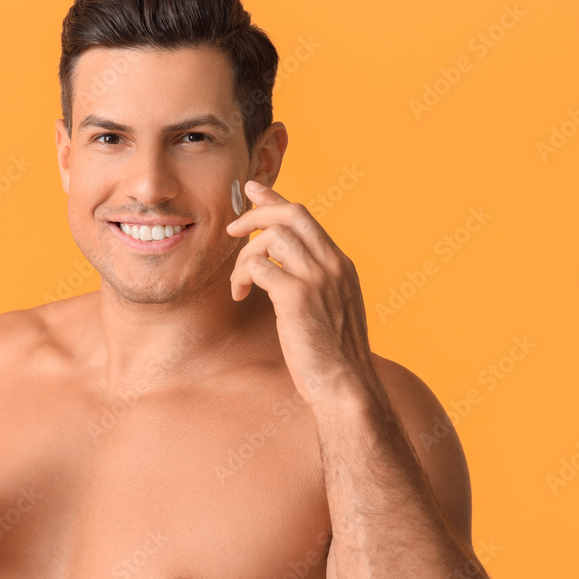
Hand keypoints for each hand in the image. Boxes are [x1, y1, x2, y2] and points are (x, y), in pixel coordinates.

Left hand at [226, 180, 373, 405]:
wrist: (347, 387)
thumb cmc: (335, 359)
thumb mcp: (332, 312)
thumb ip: (316, 286)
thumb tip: (284, 273)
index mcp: (342, 266)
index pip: (306, 217)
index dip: (275, 200)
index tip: (252, 191)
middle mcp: (333, 264)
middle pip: (291, 214)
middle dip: (256, 214)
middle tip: (232, 229)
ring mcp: (317, 278)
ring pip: (271, 238)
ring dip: (244, 257)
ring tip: (239, 284)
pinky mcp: (297, 296)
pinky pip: (258, 266)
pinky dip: (242, 277)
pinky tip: (240, 296)